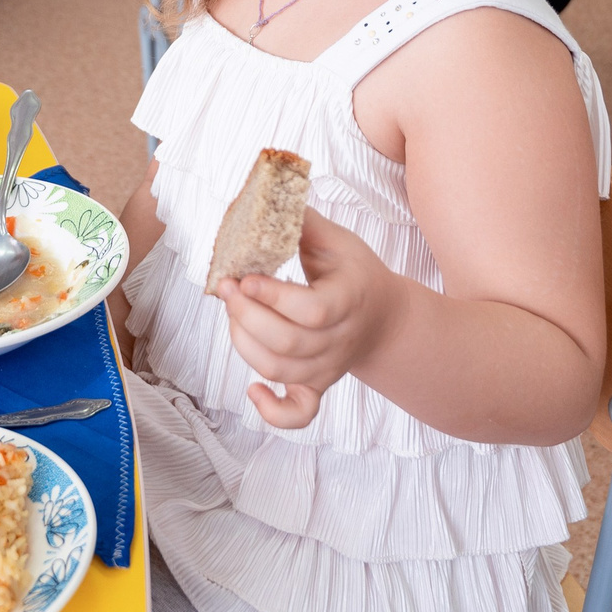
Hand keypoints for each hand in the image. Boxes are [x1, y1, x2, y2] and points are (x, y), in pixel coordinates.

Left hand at [213, 211, 402, 429]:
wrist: (384, 317)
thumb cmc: (356, 273)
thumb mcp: (339, 241)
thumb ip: (304, 223)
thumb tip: (270, 197)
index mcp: (349, 300)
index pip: (311, 311)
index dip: (273, 298)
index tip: (245, 277)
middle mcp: (340, 340)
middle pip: (288, 345)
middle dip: (246, 317)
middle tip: (226, 288)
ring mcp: (328, 367)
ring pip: (280, 372)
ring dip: (244, 345)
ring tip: (232, 313)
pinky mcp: (318, 386)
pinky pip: (299, 413)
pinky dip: (272, 411)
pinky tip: (252, 390)